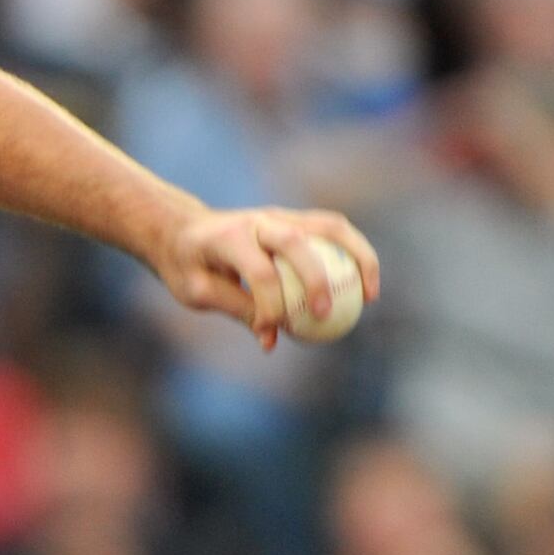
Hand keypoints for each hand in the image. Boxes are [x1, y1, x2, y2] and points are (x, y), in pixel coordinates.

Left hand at [155, 206, 379, 348]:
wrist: (183, 228)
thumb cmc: (187, 265)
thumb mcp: (196, 292)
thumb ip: (235, 310)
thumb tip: (271, 339)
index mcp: (229, 237)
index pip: (258, 272)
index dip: (269, 305)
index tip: (270, 331)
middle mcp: (259, 220)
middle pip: (297, 243)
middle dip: (316, 280)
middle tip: (326, 315)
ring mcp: (281, 215)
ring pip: (330, 227)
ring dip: (357, 258)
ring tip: (370, 296)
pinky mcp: (296, 219)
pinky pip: (334, 232)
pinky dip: (355, 254)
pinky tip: (366, 286)